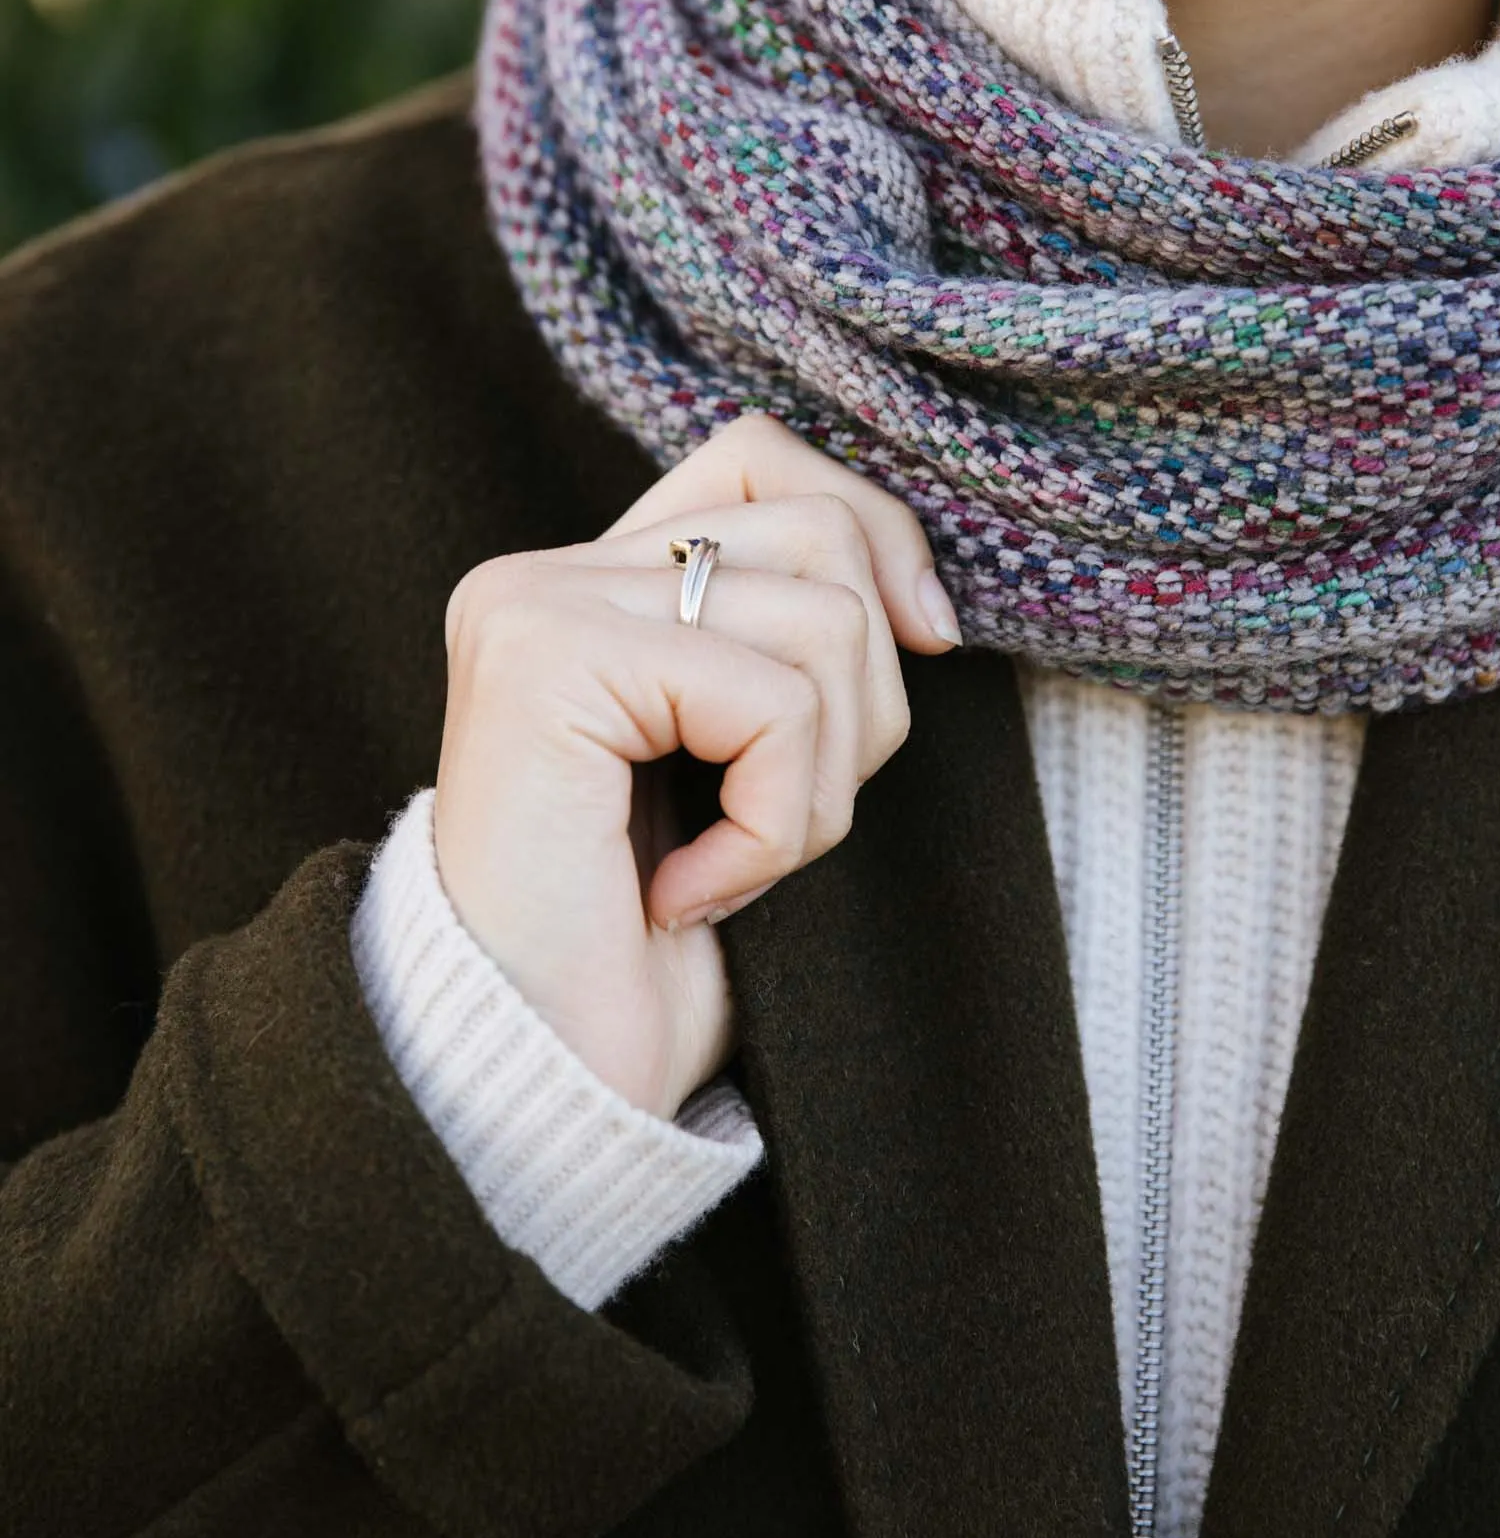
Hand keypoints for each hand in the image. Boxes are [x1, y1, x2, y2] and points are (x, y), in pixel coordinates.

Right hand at [432, 417, 962, 1119]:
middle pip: (820, 526)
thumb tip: (923, 596)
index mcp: (590, 584)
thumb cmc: (646, 950)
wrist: (534, 1082)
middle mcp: (547, 572)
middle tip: (782, 822)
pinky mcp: (547, 659)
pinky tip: (692, 893)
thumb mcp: (750, 771)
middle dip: (866, 698)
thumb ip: (791, 647)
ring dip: (821, 782)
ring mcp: (538, 604)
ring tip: (733, 864)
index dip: (874, 531)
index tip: (926, 640)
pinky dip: (776, 825)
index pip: (764, 455)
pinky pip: (773, 703)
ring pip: (822, 613)